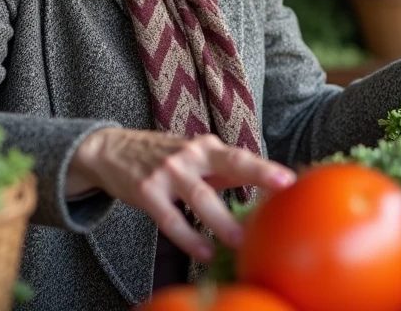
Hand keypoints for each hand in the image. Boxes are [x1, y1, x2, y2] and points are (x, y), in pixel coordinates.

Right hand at [67, 128, 294, 260]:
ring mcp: (168, 172)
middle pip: (229, 165)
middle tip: (282, 192)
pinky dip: (189, 238)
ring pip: (201, 198)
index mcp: (206, 147)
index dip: (265, 168)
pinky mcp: (147, 191)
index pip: (241, 157)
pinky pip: (171, 220)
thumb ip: (223, 171)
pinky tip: (204, 252)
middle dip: (257, 176)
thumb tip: (259, 188)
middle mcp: (190, 154)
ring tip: (242, 242)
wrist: (110, 150)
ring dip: (223, 222)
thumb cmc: (161, 156)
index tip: (290, 179)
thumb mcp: (193, 156)